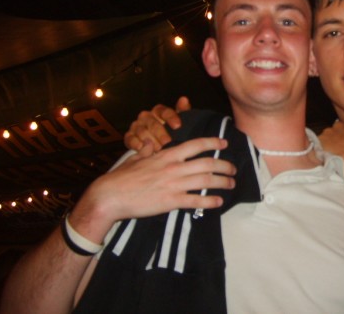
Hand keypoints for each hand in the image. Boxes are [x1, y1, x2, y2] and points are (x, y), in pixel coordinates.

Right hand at [73, 136, 235, 241]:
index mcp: (166, 155)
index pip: (195, 145)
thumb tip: (148, 142)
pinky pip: (196, 200)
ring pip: (205, 181)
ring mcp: (173, 185)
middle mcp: (173, 168)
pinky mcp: (170, 202)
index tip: (224, 143)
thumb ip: (146, 150)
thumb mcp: (135, 158)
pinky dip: (210, 201)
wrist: (110, 197)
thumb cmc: (121, 177)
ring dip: (222, 182)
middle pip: (207, 163)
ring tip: (231, 184)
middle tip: (233, 169)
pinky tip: (219, 202)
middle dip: (224, 165)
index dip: (213, 143)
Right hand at [124, 96, 190, 151]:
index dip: (171, 118)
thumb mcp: (179, 122)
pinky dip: (136, 144)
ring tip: (159, 149)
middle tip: (168, 142)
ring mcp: (136, 126)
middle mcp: (146, 116)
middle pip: (153, 124)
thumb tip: (184, 99)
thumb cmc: (170, 130)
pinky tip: (144, 149)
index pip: (164, 112)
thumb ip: (183, 111)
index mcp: (158, 111)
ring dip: (151, 141)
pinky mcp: (129, 136)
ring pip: (142, 132)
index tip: (178, 126)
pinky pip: (130, 138)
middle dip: (161, 134)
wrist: (156, 142)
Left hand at [319, 120, 343, 176]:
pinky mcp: (320, 141)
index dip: (342, 136)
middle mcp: (340, 126)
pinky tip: (325, 158)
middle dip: (333, 139)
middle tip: (337, 150)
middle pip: (333, 130)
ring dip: (326, 145)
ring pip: (324, 138)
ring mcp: (329, 132)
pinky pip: (317, 146)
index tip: (343, 143)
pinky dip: (319, 151)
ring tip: (331, 156)